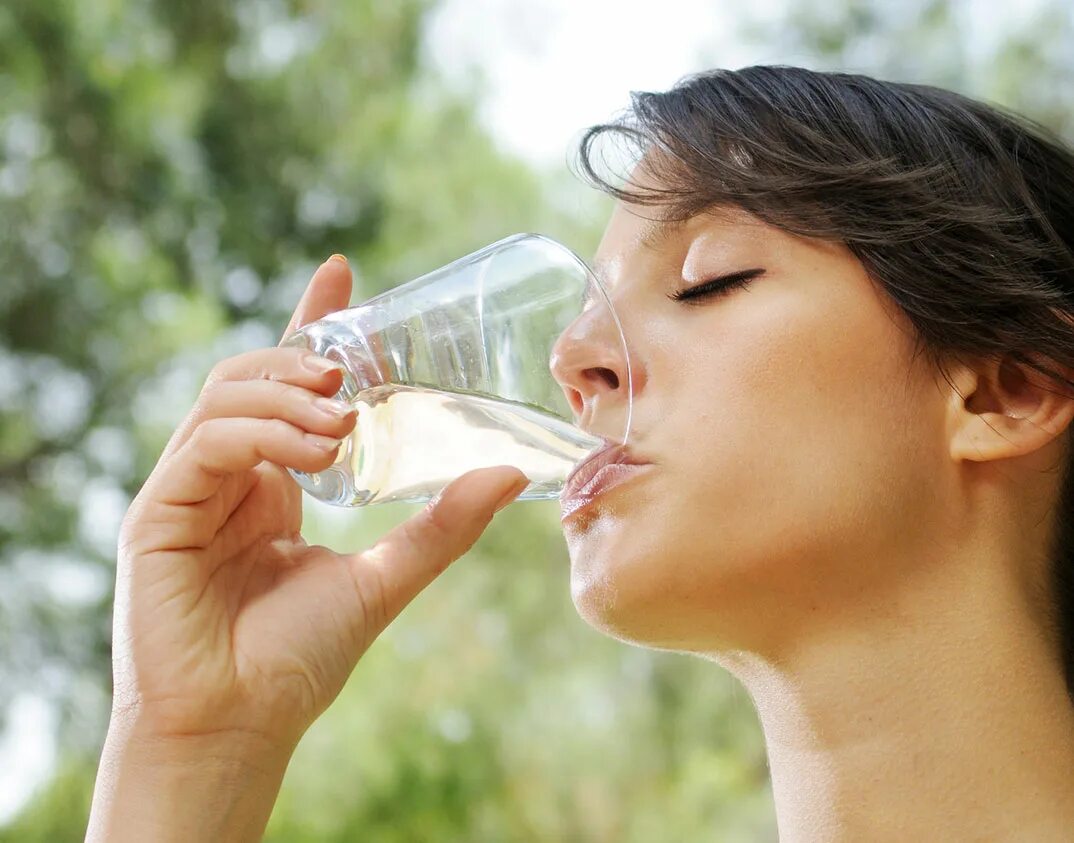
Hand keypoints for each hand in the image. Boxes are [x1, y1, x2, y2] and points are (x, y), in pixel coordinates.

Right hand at [110, 255, 527, 751]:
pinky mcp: (157, 513)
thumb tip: (507, 471)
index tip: (343, 273)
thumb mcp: (385, 578)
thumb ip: (442, 525)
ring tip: (343, 417)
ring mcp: (188, 489)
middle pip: (250, 376)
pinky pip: (206, 444)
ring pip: (225, 397)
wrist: (240, 726)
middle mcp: (228, 475)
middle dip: (300, 358)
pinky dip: (261, 433)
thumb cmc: (299, 660)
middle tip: (351, 377)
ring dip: (287, 394)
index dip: (311, 325)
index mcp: (273, 481)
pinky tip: (311, 451)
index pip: (285, 384)